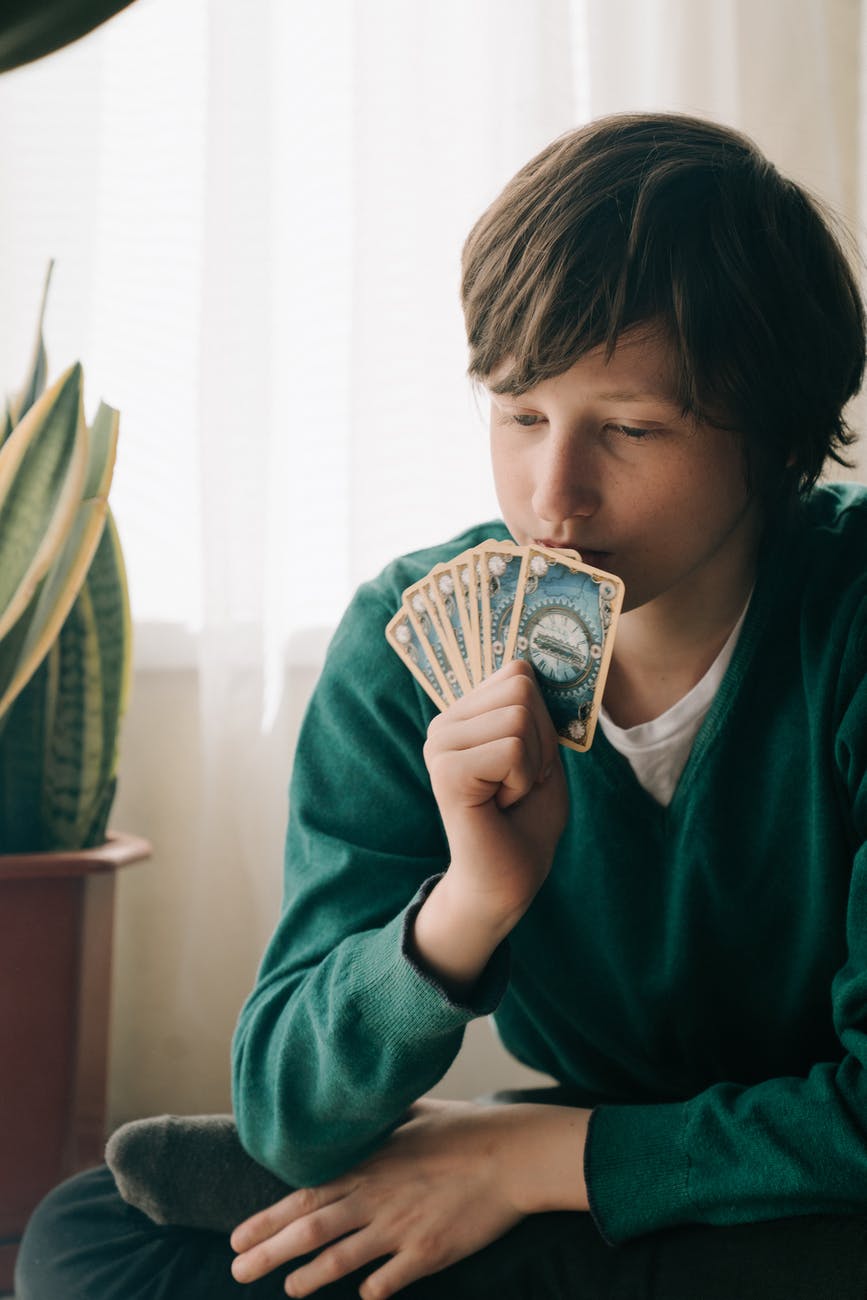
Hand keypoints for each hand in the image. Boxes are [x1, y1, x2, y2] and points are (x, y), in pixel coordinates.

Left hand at [230, 1097, 587, 1297]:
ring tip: (287, 1289)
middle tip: (236, 1270)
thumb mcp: (413, 1117)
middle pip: (310, 1228)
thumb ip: (380, 1129)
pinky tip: (364, 1296)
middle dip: (268, 1252)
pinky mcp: (428, 1252)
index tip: (238, 1236)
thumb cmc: (465, 1130)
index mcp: (370, 1163)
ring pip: (340, 1258)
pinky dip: (371, 1290)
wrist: (512, 1154)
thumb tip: (358, 1121)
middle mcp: (377, 1195)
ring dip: (308, 1278)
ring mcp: (400, 1226)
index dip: (268, 1218)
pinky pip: (388, 1280)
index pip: (305, 1193)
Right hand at [423, 660, 567, 933]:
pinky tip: (500, 804)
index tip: (528, 761)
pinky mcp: (445, 770)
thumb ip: (533, 706)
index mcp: (465, 712)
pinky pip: (511, 748)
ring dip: (532, 764)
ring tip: (508, 793)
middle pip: (521, 689)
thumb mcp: (542, 748)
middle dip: (541, 741)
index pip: (519, 672)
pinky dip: (522, 781)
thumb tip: (527, 662)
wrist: (509, 878)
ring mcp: (440, 744)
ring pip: (519, 718)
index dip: (543, 720)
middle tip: (519, 781)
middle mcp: (445, 722)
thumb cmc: (528, 816)